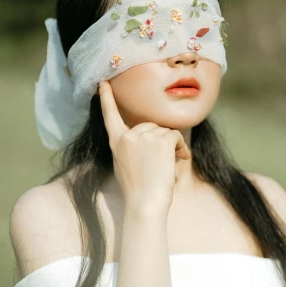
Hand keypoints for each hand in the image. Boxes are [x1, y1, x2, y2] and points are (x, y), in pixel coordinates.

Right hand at [98, 79, 190, 212]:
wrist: (145, 204)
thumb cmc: (137, 190)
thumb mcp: (124, 165)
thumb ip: (130, 146)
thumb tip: (145, 135)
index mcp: (116, 143)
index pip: (110, 116)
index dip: (107, 99)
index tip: (104, 82)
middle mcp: (129, 136)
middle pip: (149, 125)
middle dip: (159, 140)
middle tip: (162, 162)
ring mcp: (145, 137)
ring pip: (164, 131)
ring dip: (172, 145)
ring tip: (169, 164)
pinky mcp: (161, 141)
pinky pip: (175, 135)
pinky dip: (181, 147)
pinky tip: (180, 159)